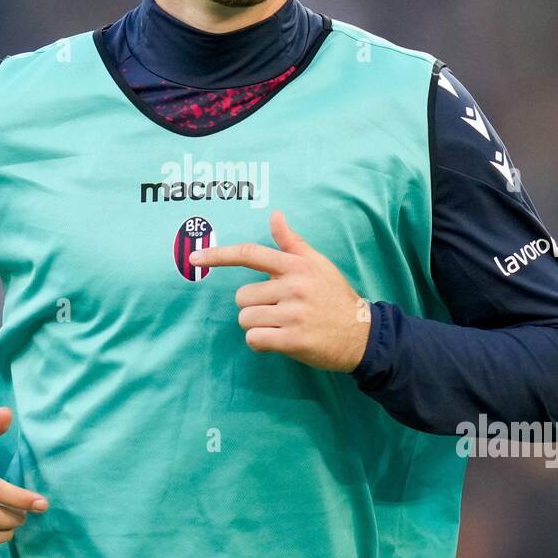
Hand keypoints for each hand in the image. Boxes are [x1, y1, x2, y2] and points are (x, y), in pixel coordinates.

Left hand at [188, 209, 371, 371]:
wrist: (362, 334)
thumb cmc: (334, 297)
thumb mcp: (317, 264)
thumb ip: (292, 242)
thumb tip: (274, 215)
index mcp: (296, 265)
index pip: (250, 254)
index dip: (219, 255)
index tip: (194, 257)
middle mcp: (293, 286)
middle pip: (242, 296)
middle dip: (254, 306)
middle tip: (280, 310)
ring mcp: (293, 313)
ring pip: (246, 319)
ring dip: (258, 326)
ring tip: (282, 325)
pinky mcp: (293, 339)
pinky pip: (254, 339)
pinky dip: (261, 343)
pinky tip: (280, 341)